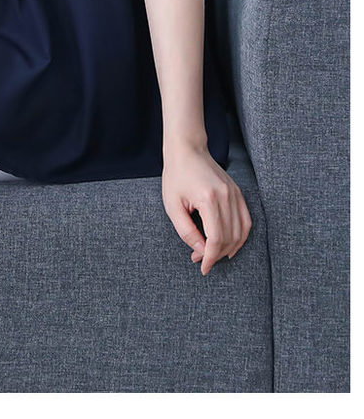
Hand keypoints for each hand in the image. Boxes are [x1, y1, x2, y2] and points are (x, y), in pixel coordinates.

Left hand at [161, 142, 251, 274]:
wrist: (188, 150)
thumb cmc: (176, 176)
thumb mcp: (172, 206)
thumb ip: (186, 231)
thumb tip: (200, 251)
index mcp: (209, 199)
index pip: (216, 239)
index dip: (210, 257)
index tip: (202, 267)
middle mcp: (227, 197)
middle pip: (230, 238)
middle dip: (216, 254)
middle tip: (201, 259)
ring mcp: (236, 194)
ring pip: (242, 232)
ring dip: (230, 248)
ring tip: (214, 254)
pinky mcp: (238, 193)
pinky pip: (246, 221)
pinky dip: (240, 236)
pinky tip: (230, 244)